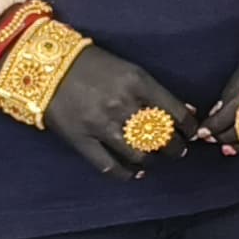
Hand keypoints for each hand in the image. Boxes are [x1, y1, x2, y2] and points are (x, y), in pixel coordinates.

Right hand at [38, 41, 197, 178]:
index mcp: (138, 82)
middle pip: (161, 137)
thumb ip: (156, 91)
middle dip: (174, 148)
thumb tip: (188, 111)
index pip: (175, 113)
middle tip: (177, 151)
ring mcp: (101, 125)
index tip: (192, 134)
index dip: (189, 128)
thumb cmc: (92, 64)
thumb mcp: (129, 69)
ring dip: (153, 160)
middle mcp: (122, 104)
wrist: (46, 67)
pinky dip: (126, 174)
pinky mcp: (81, 140)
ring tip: (156, 159)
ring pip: (139, 154)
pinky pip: (109, 166)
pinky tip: (135, 173)